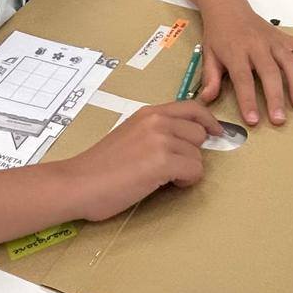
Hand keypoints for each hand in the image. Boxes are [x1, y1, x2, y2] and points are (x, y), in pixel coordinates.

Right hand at [63, 102, 221, 220]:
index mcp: (148, 113)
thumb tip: (181, 141)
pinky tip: (165, 184)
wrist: (76, 183)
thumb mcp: (129, 136)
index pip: (191, 108)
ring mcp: (161, 140)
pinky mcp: (163, 162)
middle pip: (199, 133)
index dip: (208, 121)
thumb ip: (154, 132)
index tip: (215, 132)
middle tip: (171, 167)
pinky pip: (194, 171)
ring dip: (186, 170)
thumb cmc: (98, 168)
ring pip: (198, 155)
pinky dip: (185, 181)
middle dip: (191, 153)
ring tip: (161, 178)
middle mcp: (157, 121)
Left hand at [194, 4, 292, 126]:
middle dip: (275, 96)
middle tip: (280, 119)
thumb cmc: (218, 35)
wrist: (227, 7)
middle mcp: (257, 46)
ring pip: (288, 62)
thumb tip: (208, 100)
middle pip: (269, 73)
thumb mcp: (208, 55)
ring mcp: (274, 41)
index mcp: (236, 52)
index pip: (243, 79)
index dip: (248, 100)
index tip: (253, 120)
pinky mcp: (284, 38)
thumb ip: (211, 78)